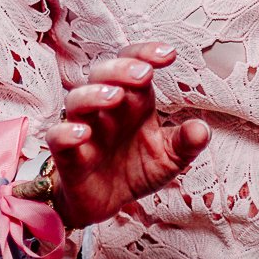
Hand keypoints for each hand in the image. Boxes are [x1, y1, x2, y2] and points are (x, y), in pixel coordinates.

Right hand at [46, 43, 209, 226]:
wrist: (107, 204)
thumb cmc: (137, 170)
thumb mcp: (169, 158)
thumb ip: (185, 143)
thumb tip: (201, 130)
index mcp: (134, 102)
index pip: (135, 64)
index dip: (147, 54)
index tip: (169, 55)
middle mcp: (107, 109)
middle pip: (104, 74)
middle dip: (122, 69)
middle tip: (144, 75)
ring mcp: (85, 129)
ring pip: (77, 99)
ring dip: (94, 94)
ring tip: (114, 96)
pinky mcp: (67, 155)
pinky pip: (57, 137)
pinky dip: (66, 132)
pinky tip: (81, 133)